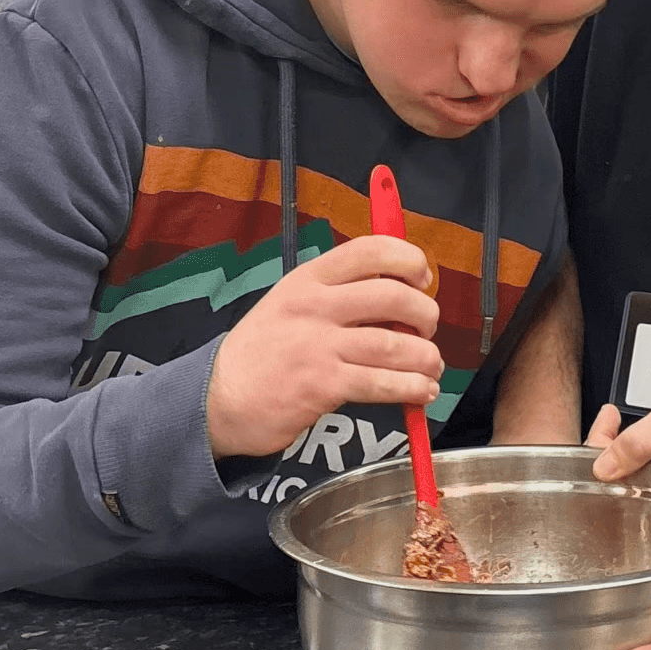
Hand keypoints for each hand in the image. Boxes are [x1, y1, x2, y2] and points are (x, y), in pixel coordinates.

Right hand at [206, 235, 442, 457]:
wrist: (218, 399)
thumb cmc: (265, 351)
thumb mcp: (291, 304)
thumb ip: (339, 296)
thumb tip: (403, 297)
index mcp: (308, 278)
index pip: (370, 250)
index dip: (409, 259)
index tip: (423, 278)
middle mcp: (314, 306)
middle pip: (394, 296)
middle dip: (426, 314)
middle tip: (428, 330)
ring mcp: (318, 346)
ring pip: (396, 344)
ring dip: (426, 357)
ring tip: (432, 367)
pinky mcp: (322, 385)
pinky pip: (383, 383)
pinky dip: (412, 388)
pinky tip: (421, 391)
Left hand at [587, 377, 650, 480]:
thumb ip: (640, 441)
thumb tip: (603, 469)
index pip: (613, 477)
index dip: (599, 447)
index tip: (607, 420)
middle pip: (621, 483)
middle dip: (607, 453)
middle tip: (610, 421)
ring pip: (636, 483)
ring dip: (623, 458)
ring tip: (619, 430)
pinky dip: (643, 463)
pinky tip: (643, 447)